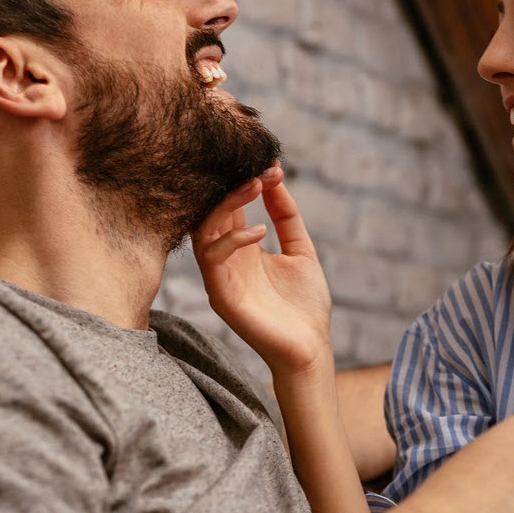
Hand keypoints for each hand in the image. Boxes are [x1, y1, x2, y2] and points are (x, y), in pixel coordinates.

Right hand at [194, 167, 332, 375]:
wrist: (310, 348)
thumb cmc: (305, 305)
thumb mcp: (300, 250)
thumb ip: (287, 216)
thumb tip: (275, 176)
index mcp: (242, 248)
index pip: (230, 206)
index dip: (245, 181)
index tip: (270, 164)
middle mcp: (226, 259)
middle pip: (211, 211)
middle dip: (233, 185)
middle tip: (259, 169)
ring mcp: (220, 277)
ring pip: (204, 229)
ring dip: (227, 203)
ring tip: (255, 186)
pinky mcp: (221, 296)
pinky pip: (212, 259)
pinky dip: (233, 239)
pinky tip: (261, 232)